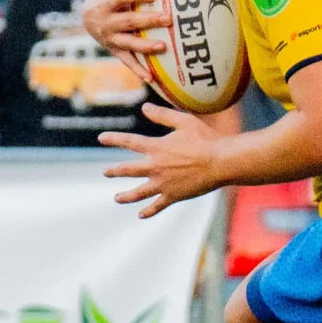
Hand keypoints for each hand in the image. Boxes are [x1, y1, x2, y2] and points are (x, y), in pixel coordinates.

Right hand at [80, 0, 169, 63]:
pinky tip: (152, 78)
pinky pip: (128, 62)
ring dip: (145, 47)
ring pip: (129, 44)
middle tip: (169, 18)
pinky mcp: (116, 52)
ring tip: (164, 47)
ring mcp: (111, 39)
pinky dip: (138, 71)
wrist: (87, 20)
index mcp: (105, 2)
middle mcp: (106, 23)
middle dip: (148, 21)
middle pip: (128, 22)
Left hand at [99, 106, 221, 216]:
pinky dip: (148, 211)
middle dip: (114, 171)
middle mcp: (155, 167)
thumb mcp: (183, 121)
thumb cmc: (205, 139)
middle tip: (105, 172)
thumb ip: (162, 115)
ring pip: (138, 193)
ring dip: (125, 196)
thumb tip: (144, 107)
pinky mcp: (173, 196)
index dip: (113, 139)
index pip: (129, 142)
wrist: (220, 163)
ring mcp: (163, 184)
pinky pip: (157, 206)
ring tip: (116, 198)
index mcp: (156, 148)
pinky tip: (141, 215)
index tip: (101, 138)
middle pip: (128, 170)